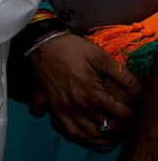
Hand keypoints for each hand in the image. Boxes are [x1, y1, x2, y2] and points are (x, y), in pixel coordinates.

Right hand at [29, 32, 142, 149]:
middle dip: (120, 126)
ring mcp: (64, 109)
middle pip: (106, 126)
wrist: (43, 45)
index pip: (119, 114)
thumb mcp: (101, 57)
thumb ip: (123, 76)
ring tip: (111, 132)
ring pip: (89, 134)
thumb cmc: (73, 49)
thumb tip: (140, 93)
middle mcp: (78, 106)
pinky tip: (90, 134)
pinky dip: (82, 137)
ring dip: (103, 137)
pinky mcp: (54, 108)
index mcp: (91, 93)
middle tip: (125, 122)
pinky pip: (69, 131)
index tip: (133, 110)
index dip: (130, 114)